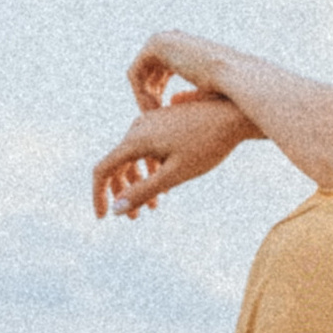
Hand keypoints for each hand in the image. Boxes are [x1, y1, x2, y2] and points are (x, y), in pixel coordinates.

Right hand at [93, 92, 252, 219]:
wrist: (234, 114)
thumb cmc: (208, 145)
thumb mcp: (175, 174)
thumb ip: (143, 192)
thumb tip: (116, 210)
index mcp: (135, 139)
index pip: (103, 170)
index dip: (98, 195)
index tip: (102, 217)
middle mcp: (137, 127)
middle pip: (117, 165)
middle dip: (122, 194)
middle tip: (134, 218)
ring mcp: (150, 122)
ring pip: (133, 157)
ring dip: (138, 184)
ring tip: (153, 208)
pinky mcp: (163, 121)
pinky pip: (146, 149)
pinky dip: (150, 170)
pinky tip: (165, 187)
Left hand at [127, 31, 258, 118]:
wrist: (235, 77)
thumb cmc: (230, 91)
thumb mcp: (207, 94)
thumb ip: (190, 97)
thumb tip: (173, 101)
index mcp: (184, 47)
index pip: (162, 71)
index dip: (159, 93)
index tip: (164, 116)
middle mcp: (172, 38)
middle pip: (149, 71)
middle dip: (150, 95)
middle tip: (152, 118)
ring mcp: (163, 38)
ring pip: (140, 73)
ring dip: (144, 96)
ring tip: (152, 117)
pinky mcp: (155, 45)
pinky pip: (136, 72)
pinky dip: (140, 92)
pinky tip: (151, 111)